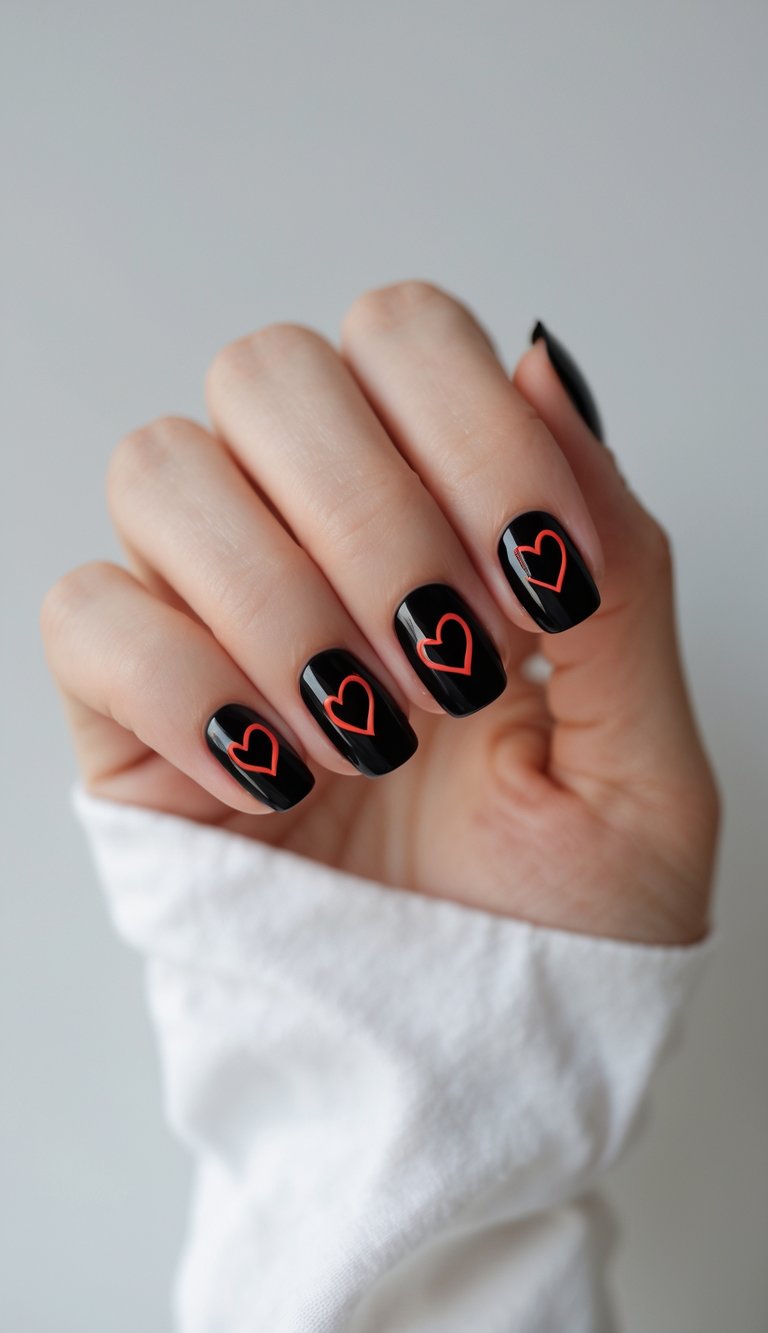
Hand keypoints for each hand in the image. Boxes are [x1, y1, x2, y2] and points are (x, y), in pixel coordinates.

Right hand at [42, 283, 718, 943]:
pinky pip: (89, 613)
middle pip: (266, 369)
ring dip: (284, 603)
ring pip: (161, 467)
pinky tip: (280, 776)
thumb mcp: (644, 754)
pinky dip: (191, 686)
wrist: (467, 1075)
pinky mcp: (126, 714)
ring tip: (370, 735)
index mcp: (446, 519)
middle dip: (374, 513)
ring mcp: (207, 618)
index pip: (403, 335)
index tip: (545, 591)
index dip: (476, 435)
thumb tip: (542, 363)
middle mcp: (313, 539)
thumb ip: (618, 559)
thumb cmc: (559, 928)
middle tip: (452, 662)